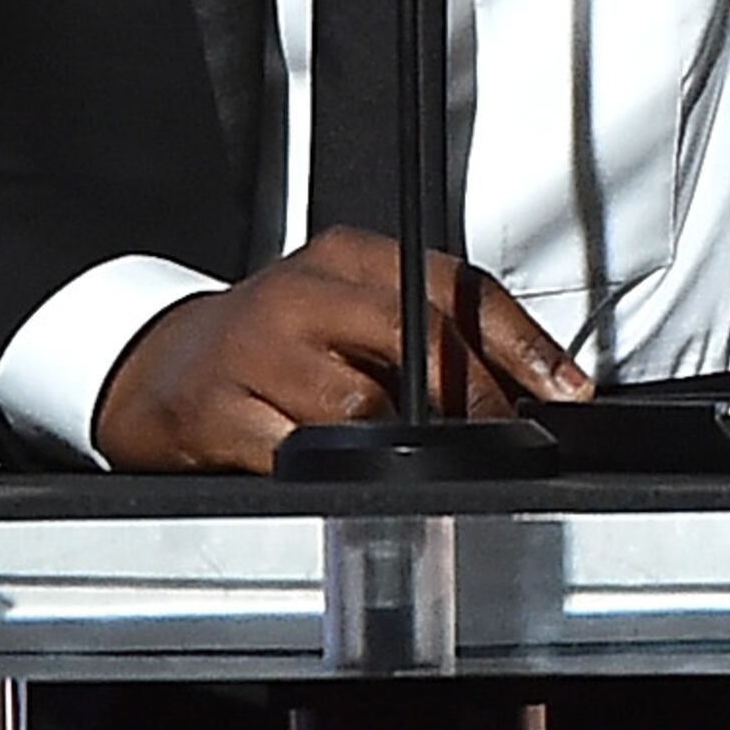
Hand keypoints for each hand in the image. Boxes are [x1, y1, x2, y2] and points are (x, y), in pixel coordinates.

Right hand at [89, 228, 592, 471]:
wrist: (164, 366)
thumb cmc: (276, 340)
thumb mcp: (349, 309)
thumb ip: (425, 330)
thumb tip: (527, 382)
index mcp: (345, 257)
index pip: (454, 285)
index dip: (520, 340)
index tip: (564, 386)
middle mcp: (302, 293)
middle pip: (415, 334)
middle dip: (475, 396)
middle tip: (506, 433)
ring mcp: (256, 351)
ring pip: (361, 408)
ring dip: (399, 444)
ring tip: (405, 451)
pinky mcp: (219, 410)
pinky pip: (300, 456)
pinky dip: (329, 473)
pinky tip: (333, 468)